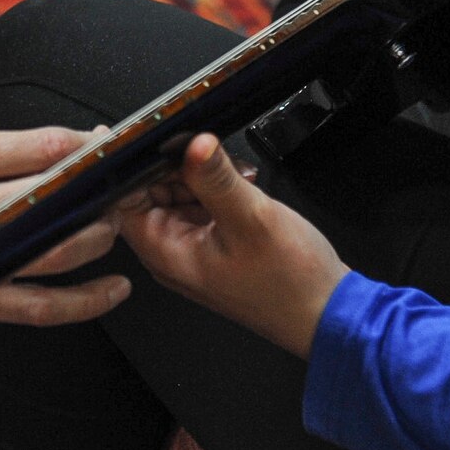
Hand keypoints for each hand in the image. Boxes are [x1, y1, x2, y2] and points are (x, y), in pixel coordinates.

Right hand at [0, 127, 130, 329]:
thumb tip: (54, 149)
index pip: (39, 146)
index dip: (85, 145)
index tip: (107, 143)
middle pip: (57, 196)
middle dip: (101, 190)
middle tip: (124, 186)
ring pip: (58, 249)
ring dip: (99, 238)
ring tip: (115, 228)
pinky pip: (41, 305)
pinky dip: (85, 300)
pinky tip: (112, 290)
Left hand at [118, 133, 346, 356]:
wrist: (329, 314)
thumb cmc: (290, 283)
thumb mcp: (250, 220)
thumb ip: (215, 178)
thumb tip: (191, 142)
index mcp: (164, 252)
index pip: (120, 200)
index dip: (125, 167)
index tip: (140, 135)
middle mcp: (171, 253)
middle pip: (149, 191)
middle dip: (175, 166)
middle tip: (207, 153)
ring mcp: (192, 248)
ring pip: (177, 193)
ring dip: (200, 176)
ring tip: (235, 176)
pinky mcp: (214, 243)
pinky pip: (201, 203)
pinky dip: (216, 189)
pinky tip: (242, 186)